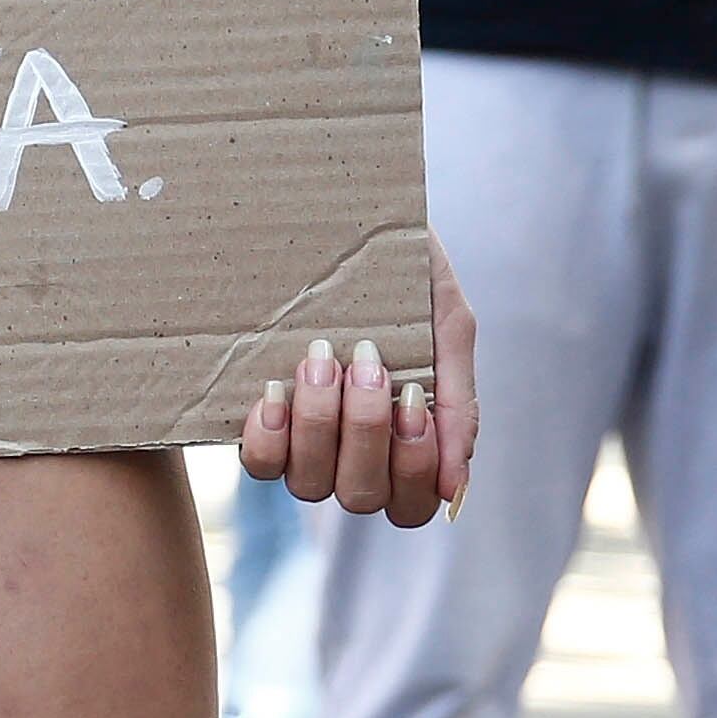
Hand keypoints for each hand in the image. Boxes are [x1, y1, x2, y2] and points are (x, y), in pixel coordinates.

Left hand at [238, 250, 477, 528]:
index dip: (413, 470)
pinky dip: (270, 435)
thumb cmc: (406, 273)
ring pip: (310, 485)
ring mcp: (304, 443)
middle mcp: (353, 454)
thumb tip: (457, 488)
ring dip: (321, 424)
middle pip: (362, 498)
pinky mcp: (259, 421)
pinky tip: (274, 391)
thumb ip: (457, 403)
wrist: (345, 214)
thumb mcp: (446, 327)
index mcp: (406, 440)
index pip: (412, 504)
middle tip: (367, 361)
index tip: (413, 399)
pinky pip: (260, 464)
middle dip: (367, 432)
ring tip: (321, 358)